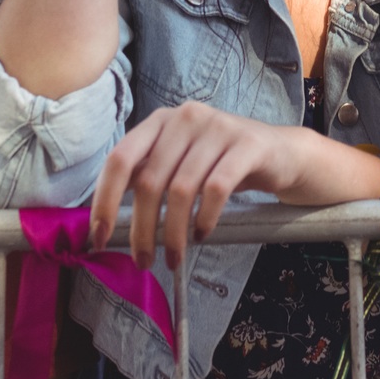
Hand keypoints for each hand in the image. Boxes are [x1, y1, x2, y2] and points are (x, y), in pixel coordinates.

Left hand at [90, 103, 379, 264]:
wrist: (281, 153)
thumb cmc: (221, 163)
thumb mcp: (180, 163)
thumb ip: (147, 177)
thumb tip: (104, 220)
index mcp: (160, 121)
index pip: (120, 158)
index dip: (105, 201)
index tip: (98, 239)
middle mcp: (185, 117)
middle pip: (150, 180)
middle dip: (142, 229)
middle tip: (143, 261)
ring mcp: (218, 127)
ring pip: (181, 189)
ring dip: (174, 233)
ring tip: (175, 258)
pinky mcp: (247, 145)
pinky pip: (216, 189)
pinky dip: (204, 218)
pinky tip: (203, 235)